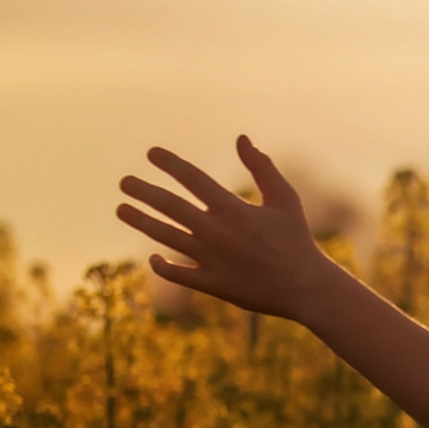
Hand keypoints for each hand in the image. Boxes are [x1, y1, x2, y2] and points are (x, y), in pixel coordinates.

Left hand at [117, 137, 336, 320]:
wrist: (307, 288)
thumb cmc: (297, 241)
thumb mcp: (285, 199)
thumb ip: (262, 168)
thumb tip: (242, 139)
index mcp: (232, 208)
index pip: (191, 178)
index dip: (169, 163)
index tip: (152, 154)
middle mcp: (215, 231)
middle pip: (168, 206)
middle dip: (142, 191)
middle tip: (125, 183)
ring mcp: (209, 259)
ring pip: (164, 236)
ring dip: (140, 221)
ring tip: (122, 210)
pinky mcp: (211, 283)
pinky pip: (176, 274)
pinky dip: (161, 265)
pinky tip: (152, 257)